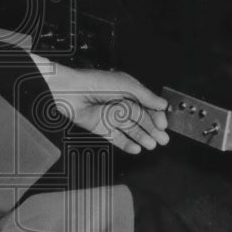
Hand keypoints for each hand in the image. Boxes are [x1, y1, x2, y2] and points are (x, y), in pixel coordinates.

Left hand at [37, 60, 169, 153]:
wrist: (68, 91)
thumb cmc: (93, 82)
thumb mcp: (124, 84)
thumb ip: (144, 95)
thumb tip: (162, 103)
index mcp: (127, 89)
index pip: (146, 104)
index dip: (155, 115)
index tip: (163, 124)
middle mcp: (119, 102)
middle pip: (140, 118)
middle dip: (152, 128)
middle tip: (162, 139)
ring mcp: (110, 115)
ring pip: (130, 129)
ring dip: (142, 137)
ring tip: (152, 145)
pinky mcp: (100, 127)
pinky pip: (116, 137)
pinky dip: (126, 144)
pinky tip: (136, 148)